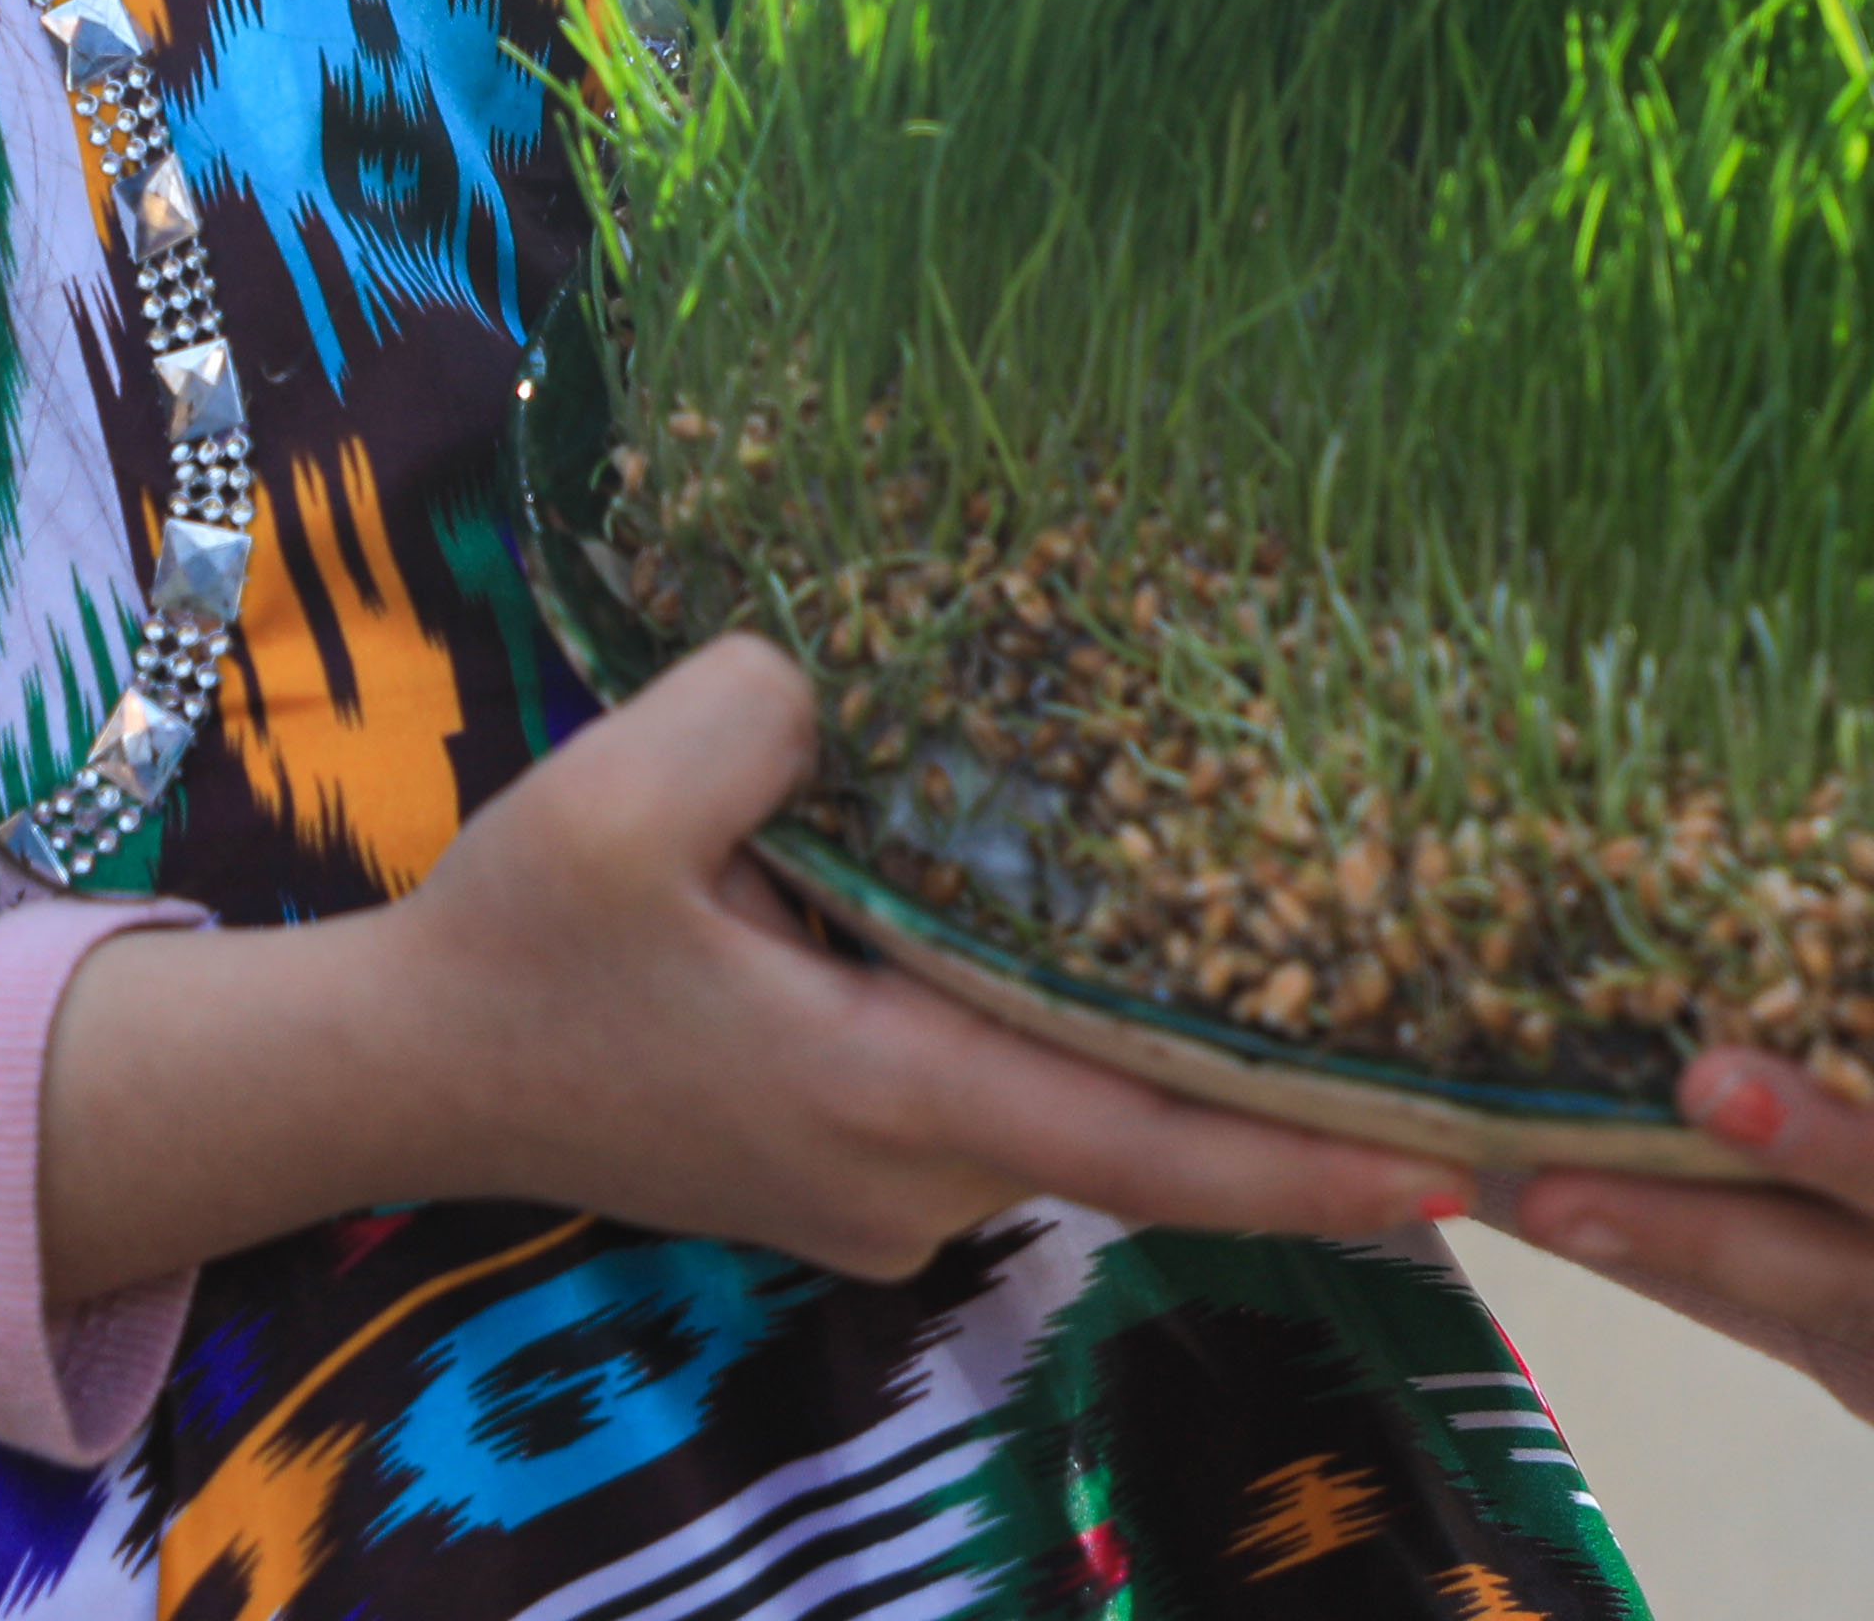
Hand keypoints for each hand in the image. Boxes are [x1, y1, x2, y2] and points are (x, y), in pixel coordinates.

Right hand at [372, 638, 1477, 1277]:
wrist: (411, 1068)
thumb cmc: (518, 939)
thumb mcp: (616, 790)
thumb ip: (766, 708)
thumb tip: (863, 680)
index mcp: (885, 1096)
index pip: (1147, 1148)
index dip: (1311, 1159)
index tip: (1462, 1158)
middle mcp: (915, 1179)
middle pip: (1140, 1137)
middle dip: (1286, 1095)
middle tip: (1449, 1020)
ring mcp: (887, 1194)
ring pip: (1074, 1120)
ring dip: (1176, 1064)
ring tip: (1317, 968)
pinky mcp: (856, 1174)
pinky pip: (1006, 1108)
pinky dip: (1074, 1051)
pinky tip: (1114, 963)